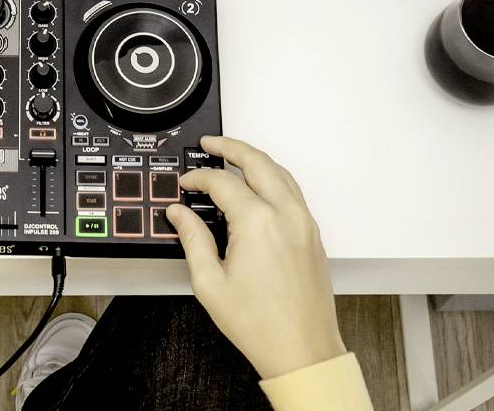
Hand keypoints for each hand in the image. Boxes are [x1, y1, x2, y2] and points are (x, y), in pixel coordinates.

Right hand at [167, 136, 345, 378]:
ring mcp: (304, 222)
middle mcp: (285, 214)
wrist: (302, 348)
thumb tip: (180, 214)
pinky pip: (293, 191)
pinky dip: (274, 178)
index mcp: (257, 222)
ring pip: (280, 172)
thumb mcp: (210, 282)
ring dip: (255, 159)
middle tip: (210, 144)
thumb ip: (193, 239)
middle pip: (257, 162)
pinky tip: (259, 185)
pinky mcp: (313, 233)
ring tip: (233, 157)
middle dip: (231, 147)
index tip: (185, 184)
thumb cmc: (260, 324)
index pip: (222, 182)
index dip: (198, 177)